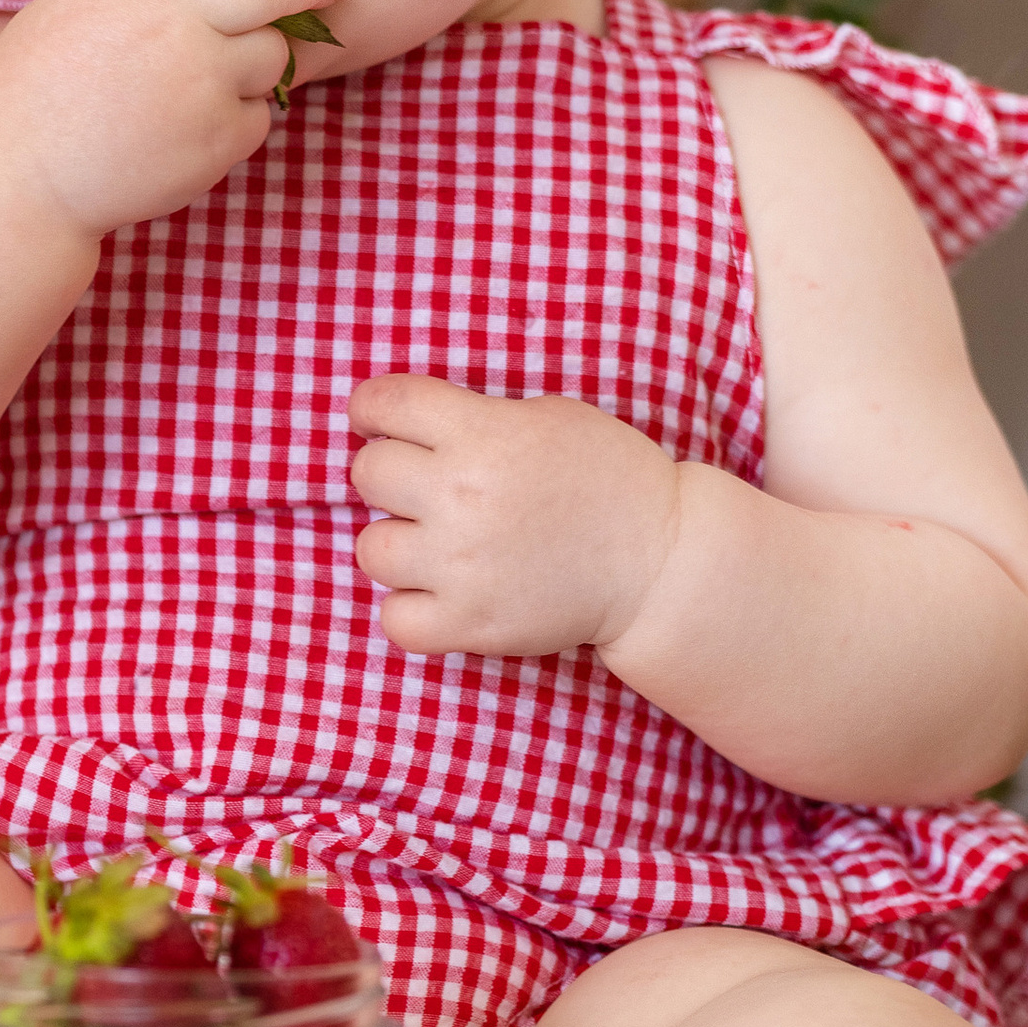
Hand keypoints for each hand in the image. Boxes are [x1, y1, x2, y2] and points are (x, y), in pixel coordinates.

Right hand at [0, 0, 341, 241]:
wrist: (23, 180)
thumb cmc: (32, 86)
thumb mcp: (56, 6)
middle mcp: (175, 21)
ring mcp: (202, 81)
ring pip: (276, 52)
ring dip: (264, 55)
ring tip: (221, 71)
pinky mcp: (218, 138)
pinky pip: (260, 114)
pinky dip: (240, 116)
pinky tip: (194, 123)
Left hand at [345, 375, 680, 658]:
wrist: (660, 561)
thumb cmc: (608, 478)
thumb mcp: (547, 416)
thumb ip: (476, 417)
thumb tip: (407, 426)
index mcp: (482, 434)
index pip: (385, 402)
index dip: (371, 408)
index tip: (375, 420)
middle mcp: (462, 496)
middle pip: (368, 474)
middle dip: (388, 474)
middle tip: (420, 486)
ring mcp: (462, 566)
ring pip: (371, 549)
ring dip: (397, 542)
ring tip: (435, 543)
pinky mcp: (472, 624)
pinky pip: (395, 619)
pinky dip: (409, 608)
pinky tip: (438, 592)